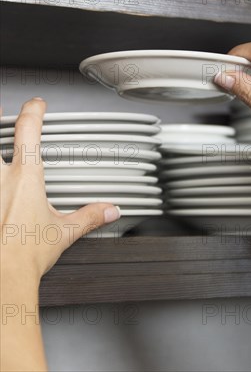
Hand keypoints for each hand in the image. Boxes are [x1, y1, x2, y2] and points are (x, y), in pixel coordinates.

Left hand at [0, 98, 119, 370]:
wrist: (2, 277)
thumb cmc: (25, 255)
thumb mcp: (63, 232)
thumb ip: (88, 217)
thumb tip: (108, 211)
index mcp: (25, 178)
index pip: (29, 129)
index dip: (34, 110)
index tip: (37, 104)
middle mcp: (0, 179)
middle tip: (1, 113)